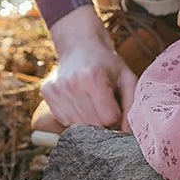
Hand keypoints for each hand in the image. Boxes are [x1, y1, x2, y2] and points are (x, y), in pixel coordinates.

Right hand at [38, 6, 137, 131]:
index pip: (108, 118)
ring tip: (92, 104)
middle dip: (102, 122)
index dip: (116, 116)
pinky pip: (63, 121)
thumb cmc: (107, 63)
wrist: (81, 44)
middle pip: (92, 124)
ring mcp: (57, 88)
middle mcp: (72, 83)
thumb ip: (131, 106)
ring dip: (88, 122)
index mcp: (94, 77)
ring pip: (76, 126)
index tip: (115, 106)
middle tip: (105, 107)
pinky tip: (79, 103)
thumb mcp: (127, 78)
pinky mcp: (47, 92)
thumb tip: (128, 135)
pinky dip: (74, 118)